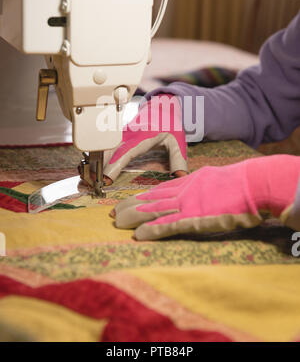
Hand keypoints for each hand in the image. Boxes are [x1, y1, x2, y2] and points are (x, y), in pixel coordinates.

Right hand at [79, 95, 187, 185]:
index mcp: (142, 136)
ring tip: (84, 180)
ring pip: (101, 148)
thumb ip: (178, 159)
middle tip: (88, 182)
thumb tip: (180, 176)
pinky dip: (92, 159)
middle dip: (97, 167)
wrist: (159, 108)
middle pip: (108, 150)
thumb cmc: (168, 126)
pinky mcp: (114, 138)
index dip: (114, 165)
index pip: (126, 152)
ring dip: (91, 163)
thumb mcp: (178, 141)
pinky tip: (84, 171)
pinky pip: (101, 148)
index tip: (106, 178)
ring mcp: (118, 135)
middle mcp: (126, 135)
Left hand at [111, 155, 299, 240]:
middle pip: (150, 199)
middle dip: (129, 206)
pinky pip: (168, 225)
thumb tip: (195, 188)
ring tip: (116, 223)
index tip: (126, 201)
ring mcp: (187, 204)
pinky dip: (151, 230)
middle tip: (112, 213)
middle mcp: (182, 192)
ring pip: (153, 210)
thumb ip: (201, 185)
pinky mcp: (194, 218)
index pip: (158, 190)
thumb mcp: (214, 178)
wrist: (253, 183)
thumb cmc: (240, 182)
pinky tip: (138, 235)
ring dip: (133, 217)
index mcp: (188, 182)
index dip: (140, 197)